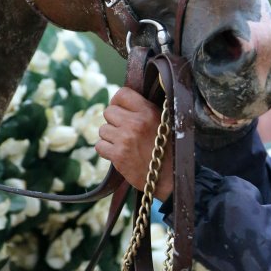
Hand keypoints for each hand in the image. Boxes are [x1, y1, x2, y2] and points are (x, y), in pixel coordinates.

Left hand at [96, 86, 173, 200]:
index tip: (121, 110)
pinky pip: (100, 145)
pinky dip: (106, 150)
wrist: (170, 177)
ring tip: (124, 143)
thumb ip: (143, 109)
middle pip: (108, 111)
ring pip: (102, 129)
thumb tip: (121, 101)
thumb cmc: (166, 148)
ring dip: (110, 136)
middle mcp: (135, 123)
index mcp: (148, 111)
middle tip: (124, 130)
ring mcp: (125, 139)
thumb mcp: (162, 121)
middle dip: (113, 121)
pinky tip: (118, 153)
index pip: (122, 94)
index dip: (118, 101)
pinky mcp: (118, 155)